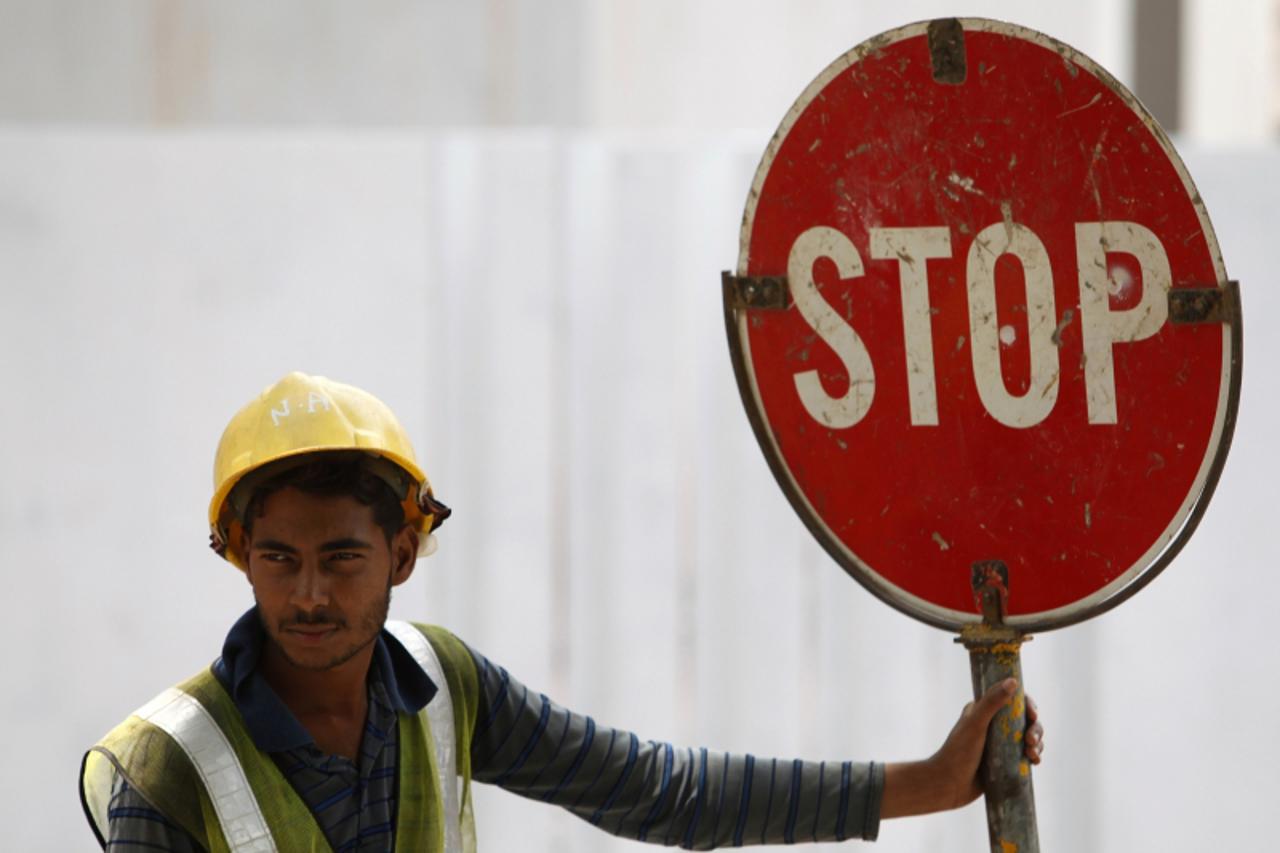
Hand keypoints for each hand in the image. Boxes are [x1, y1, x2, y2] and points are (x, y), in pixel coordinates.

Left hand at [881, 679, 1043, 818]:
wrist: (949, 785)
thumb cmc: (958, 752)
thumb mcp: (976, 724)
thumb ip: (992, 702)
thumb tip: (1013, 681)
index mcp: (983, 710)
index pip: (1011, 700)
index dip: (1026, 705)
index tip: (1033, 714)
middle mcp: (992, 725)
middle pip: (1023, 720)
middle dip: (1034, 728)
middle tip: (1031, 740)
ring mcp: (999, 744)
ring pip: (1027, 737)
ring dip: (1037, 743)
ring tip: (1033, 754)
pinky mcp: (1004, 761)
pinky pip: (1025, 754)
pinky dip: (1034, 755)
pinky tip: (1035, 761)